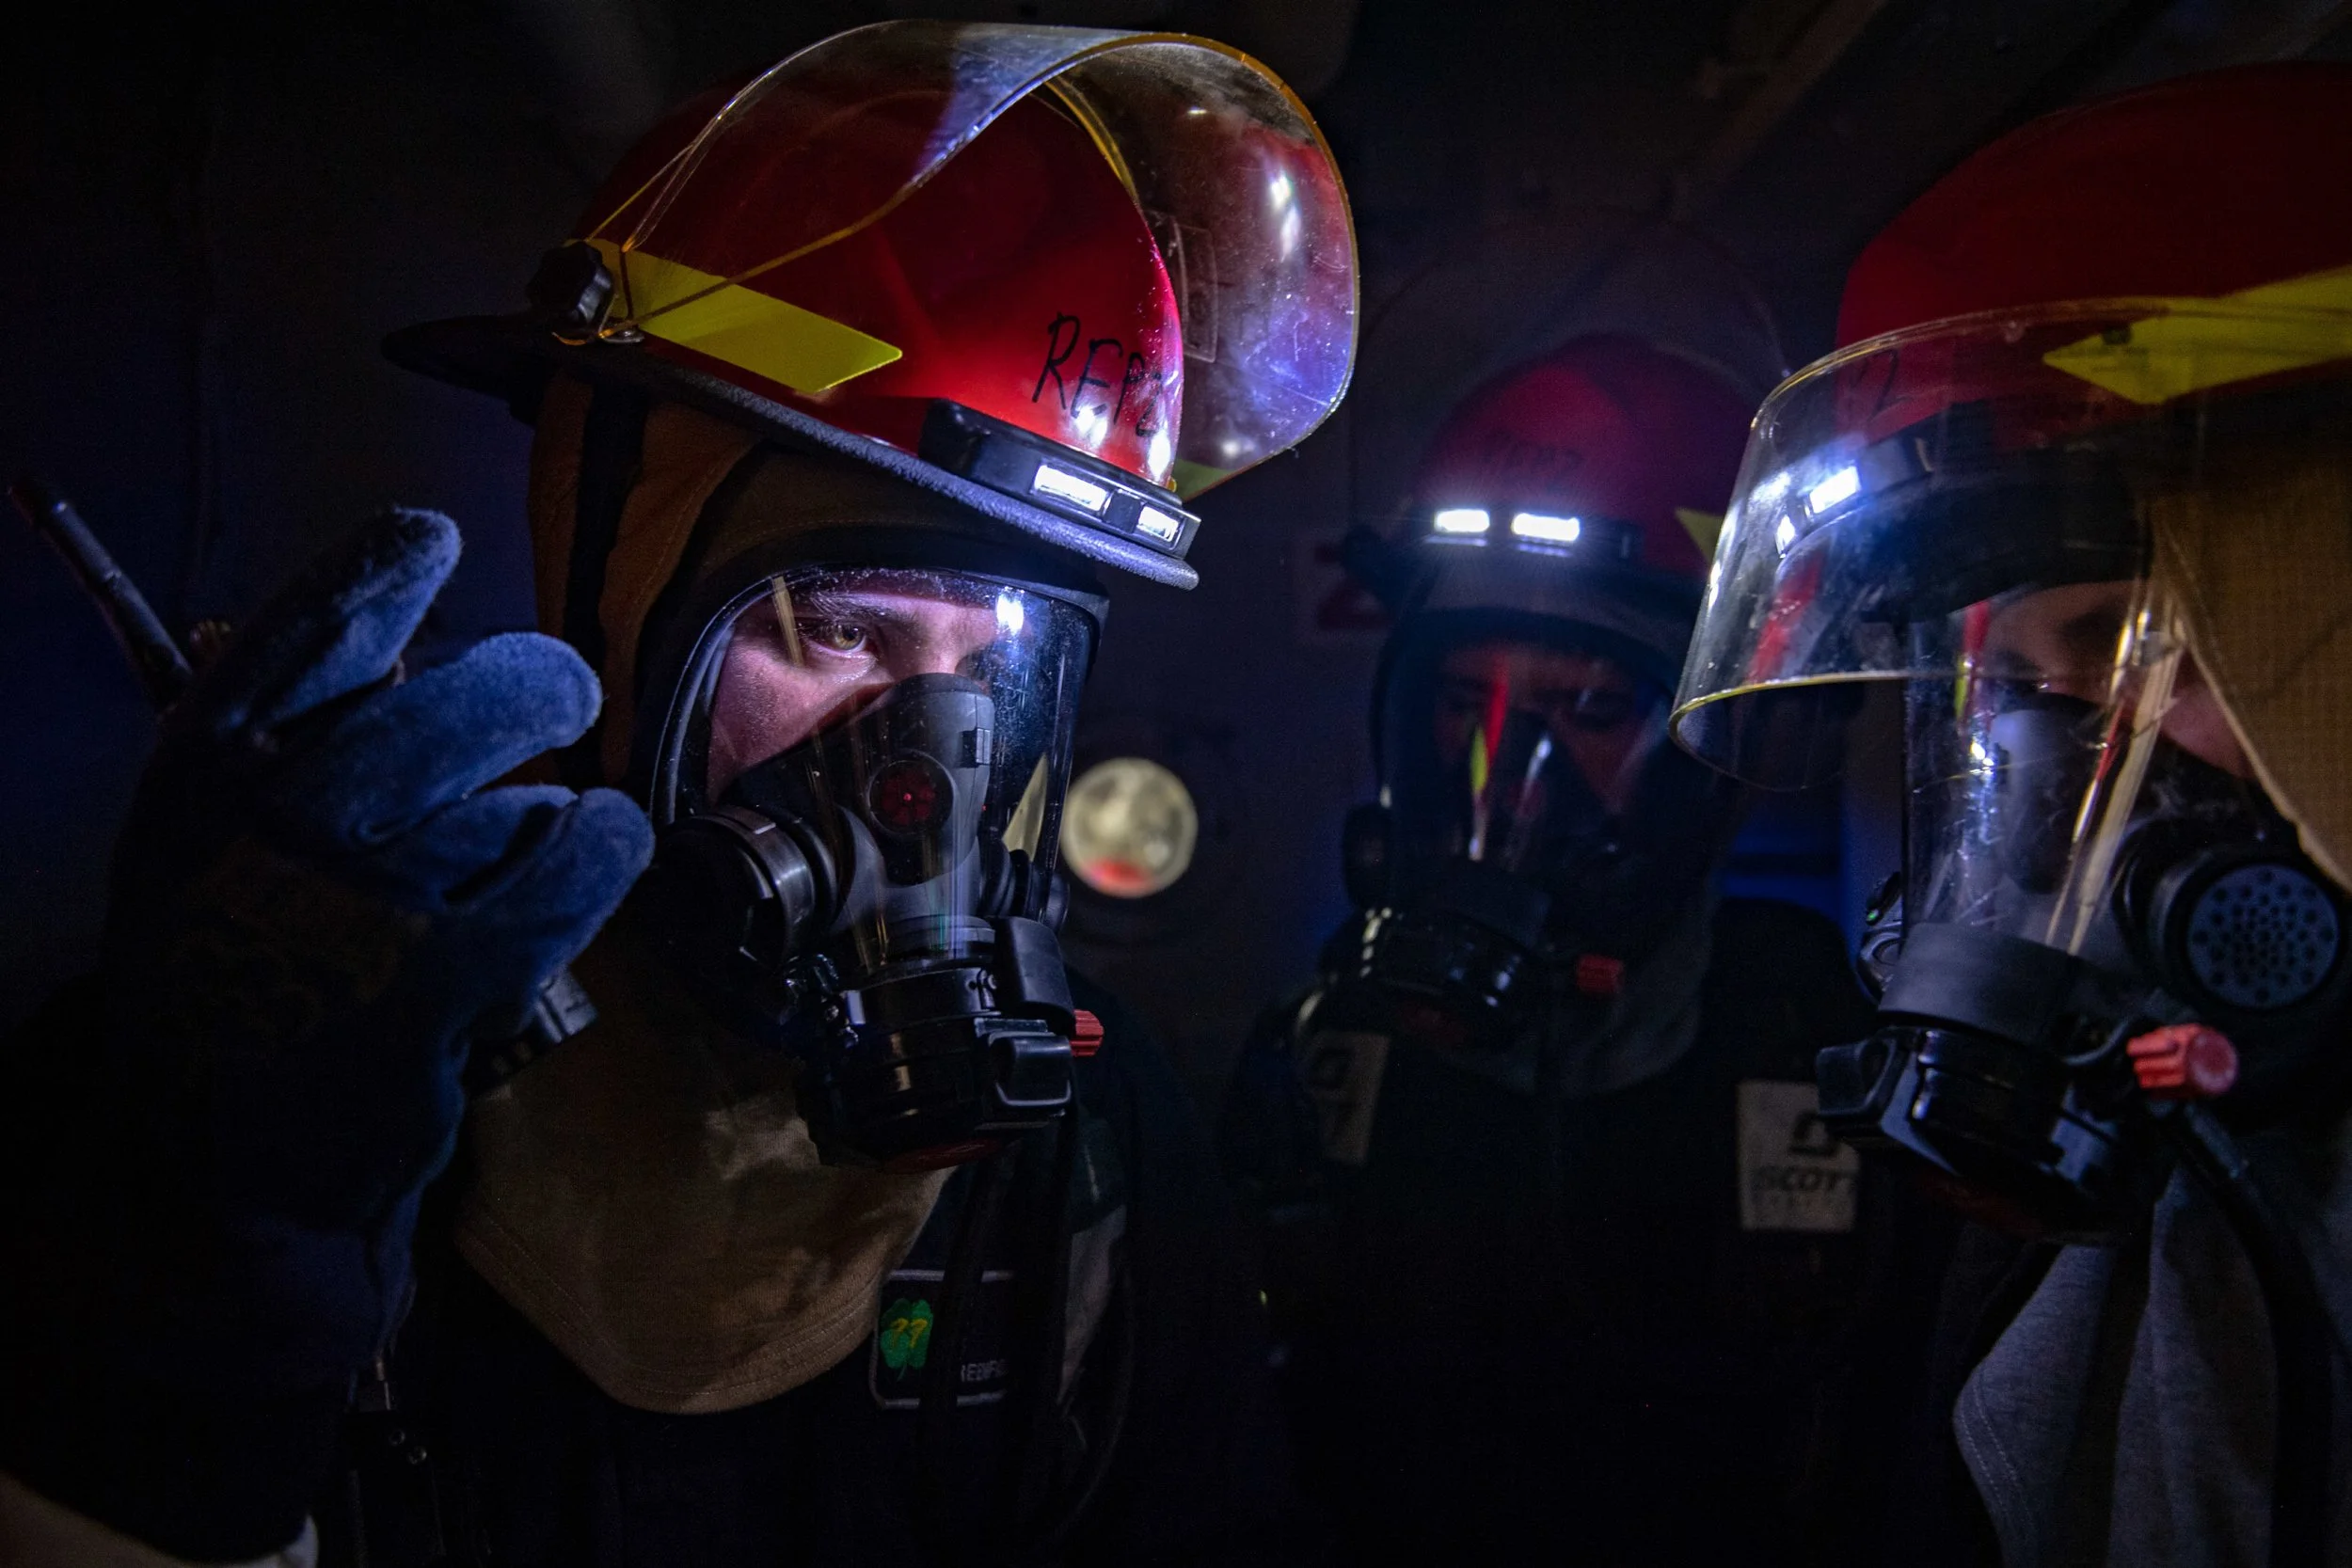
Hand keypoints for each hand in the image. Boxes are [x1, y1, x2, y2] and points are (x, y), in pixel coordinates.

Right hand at [92, 509, 650, 1388]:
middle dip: (534, 684)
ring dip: (547, 810)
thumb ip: (287, 734)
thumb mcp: (208, 835)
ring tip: (513, 850)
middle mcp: (278, 822)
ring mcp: (365, 903)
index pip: (306, 627)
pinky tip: (593, 852)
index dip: (381, 569)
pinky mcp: (449, 979)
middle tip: (558, 695)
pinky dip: (602, 850)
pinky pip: (575, 868)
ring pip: (526, 792)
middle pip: (459, 696)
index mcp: (206, 772)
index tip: (430, 540)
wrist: (213, 1156)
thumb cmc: (231, 966)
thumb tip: (398, 629)